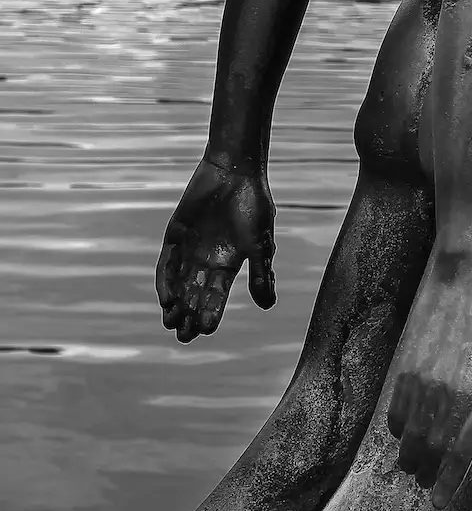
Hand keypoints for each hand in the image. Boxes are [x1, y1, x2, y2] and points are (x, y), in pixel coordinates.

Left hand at [155, 158, 275, 341]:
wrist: (235, 172)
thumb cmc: (253, 206)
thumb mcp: (260, 243)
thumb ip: (261, 274)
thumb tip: (267, 306)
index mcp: (229, 263)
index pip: (218, 295)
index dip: (212, 313)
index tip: (206, 331)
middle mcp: (207, 260)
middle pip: (195, 294)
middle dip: (190, 316)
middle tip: (183, 337)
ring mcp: (189, 248)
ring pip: (179, 283)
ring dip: (175, 304)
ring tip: (171, 323)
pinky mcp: (174, 236)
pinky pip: (167, 264)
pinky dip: (166, 281)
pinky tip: (165, 299)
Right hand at [386, 267, 471, 510]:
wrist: (465, 274)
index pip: (461, 452)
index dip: (448, 482)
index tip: (438, 502)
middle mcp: (452, 393)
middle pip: (431, 451)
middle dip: (427, 472)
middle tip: (425, 481)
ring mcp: (425, 382)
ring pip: (411, 436)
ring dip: (410, 455)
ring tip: (412, 463)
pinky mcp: (405, 368)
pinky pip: (396, 412)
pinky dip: (399, 428)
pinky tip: (404, 431)